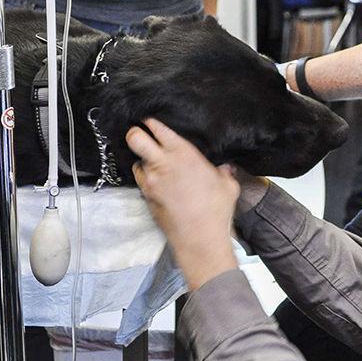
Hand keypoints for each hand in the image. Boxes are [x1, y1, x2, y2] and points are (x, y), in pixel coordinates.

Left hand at [126, 118, 239, 290]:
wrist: (200, 239)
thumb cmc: (216, 210)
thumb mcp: (227, 186)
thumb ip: (224, 172)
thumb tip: (225, 169)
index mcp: (182, 153)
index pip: (157, 127)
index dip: (151, 121)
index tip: (152, 121)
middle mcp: (162, 164)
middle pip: (134, 137)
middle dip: (135, 133)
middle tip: (142, 136)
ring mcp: (150, 181)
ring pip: (136, 161)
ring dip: (143, 161)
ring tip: (156, 167)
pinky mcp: (146, 197)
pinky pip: (141, 181)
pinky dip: (147, 179)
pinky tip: (160, 185)